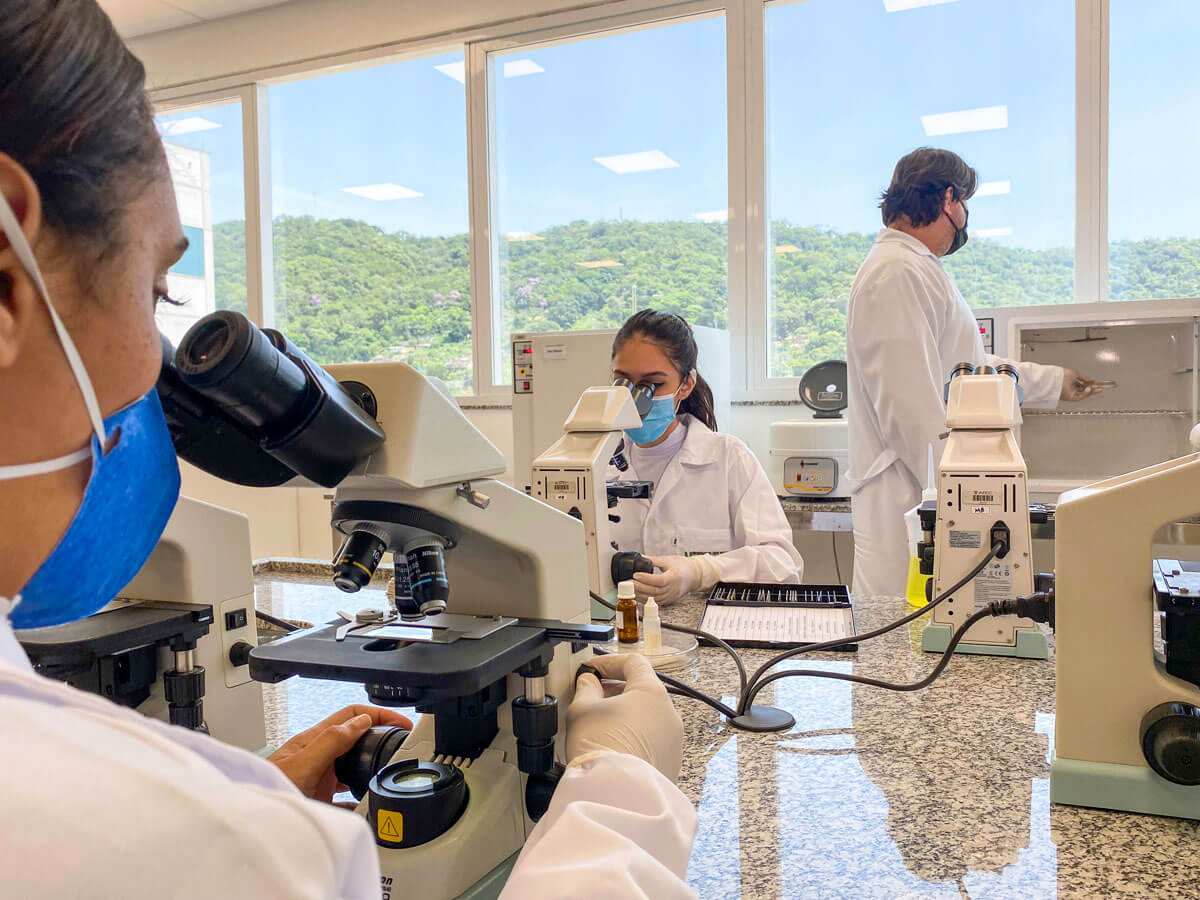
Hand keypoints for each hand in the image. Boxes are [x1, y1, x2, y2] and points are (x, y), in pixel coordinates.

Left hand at [269, 705, 412, 802]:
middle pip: (356, 737)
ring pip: (353, 764)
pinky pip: (346, 794)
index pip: (352, 715)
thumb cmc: (267, 792)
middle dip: (380, 736)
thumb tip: (361, 721)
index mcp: (314, 740)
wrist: (255, 824)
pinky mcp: (319, 798)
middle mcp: (318, 755)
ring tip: (389, 769)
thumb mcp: (302, 764)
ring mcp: (319, 777)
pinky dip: (360, 796)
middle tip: (402, 742)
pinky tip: (367, 804)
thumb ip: (331, 741)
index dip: (379, 713)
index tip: (401, 722)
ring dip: (372, 763)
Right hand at [567, 653, 683, 781]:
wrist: (615, 795)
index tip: (592, 670)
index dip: (608, 662)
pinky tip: (613, 747)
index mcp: (652, 693)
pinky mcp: (671, 763)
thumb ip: (586, 687)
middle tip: (591, 697)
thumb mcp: (582, 708)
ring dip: (625, 715)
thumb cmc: (601, 747)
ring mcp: (673, 741)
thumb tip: (589, 682)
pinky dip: (634, 738)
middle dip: (615, 690)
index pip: (633, 662)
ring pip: (647, 717)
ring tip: (600, 726)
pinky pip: (651, 741)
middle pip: (642, 690)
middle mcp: (669, 714)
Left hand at [632, 554, 719, 605]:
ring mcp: (671, 596)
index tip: (636, 574)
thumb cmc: (684, 567)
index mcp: (674, 577)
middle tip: (628, 582)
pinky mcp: (669, 600)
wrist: (695, 575)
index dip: (646, 578)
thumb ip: (654, 560)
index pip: (659, 580)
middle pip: (654, 590)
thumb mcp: (669, 560)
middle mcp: (673, 588)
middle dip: (639, 587)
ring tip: (631, 588)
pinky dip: (646, 598)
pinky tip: (639, 594)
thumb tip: (640, 558)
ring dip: (641, 594)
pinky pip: (656, 601)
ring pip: (654, 598)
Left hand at [1060, 368, 1099, 400]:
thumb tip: (1092, 380)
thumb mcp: (1075, 373)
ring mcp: (1070, 393)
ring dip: (1090, 392)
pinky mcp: (1069, 398)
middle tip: (1100, 388)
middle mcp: (1070, 388)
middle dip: (1093, 390)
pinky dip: (1085, 394)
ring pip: (1083, 394)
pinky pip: (1079, 397)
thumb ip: (1084, 378)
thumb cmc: (1061, 374)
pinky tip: (1089, 389)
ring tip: (1095, 388)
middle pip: (1084, 391)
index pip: (1082, 384)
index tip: (1096, 383)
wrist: (1054, 378)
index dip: (1090, 384)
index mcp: (1070, 382)